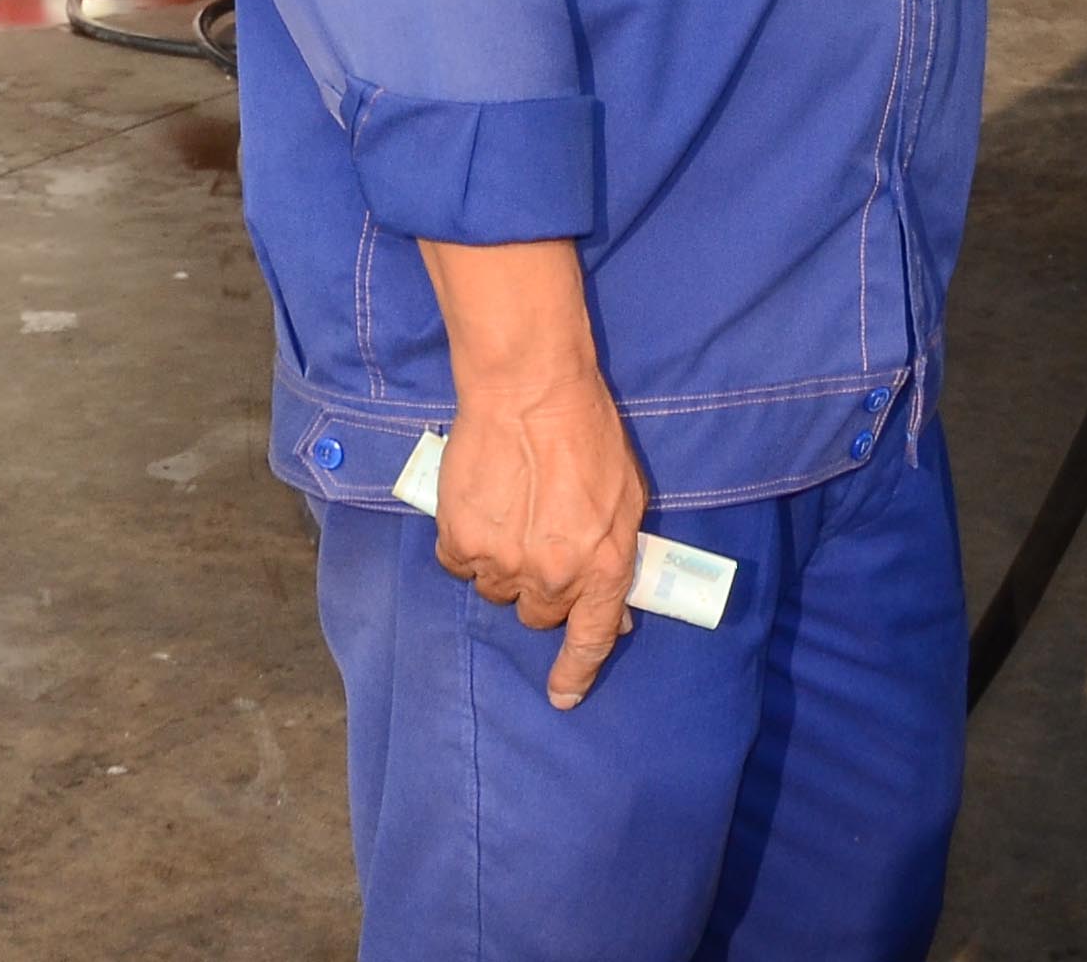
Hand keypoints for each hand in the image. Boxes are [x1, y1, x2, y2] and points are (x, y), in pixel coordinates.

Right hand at [433, 383, 647, 706]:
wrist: (528, 390)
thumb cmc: (587, 435)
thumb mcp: (627, 498)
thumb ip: (619, 557)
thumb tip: (612, 612)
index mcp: (603, 566)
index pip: (591, 638)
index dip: (575, 673)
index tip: (562, 696)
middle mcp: (552, 575)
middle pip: (538, 614)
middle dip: (542, 589)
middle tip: (542, 542)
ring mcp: (502, 561)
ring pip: (497, 591)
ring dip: (504, 565)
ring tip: (512, 512)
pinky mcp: (459, 540)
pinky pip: (460, 564)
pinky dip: (468, 546)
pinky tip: (482, 508)